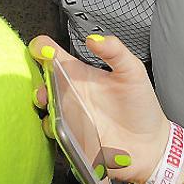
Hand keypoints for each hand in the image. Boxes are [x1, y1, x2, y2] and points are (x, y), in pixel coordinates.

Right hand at [30, 34, 172, 183]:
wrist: (148, 145)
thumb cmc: (141, 107)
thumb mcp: (133, 71)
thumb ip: (115, 50)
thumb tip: (94, 38)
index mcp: (80, 73)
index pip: (52, 53)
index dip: (41, 47)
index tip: (42, 50)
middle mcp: (69, 92)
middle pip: (39, 78)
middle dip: (35, 78)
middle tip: (46, 82)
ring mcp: (67, 113)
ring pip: (41, 104)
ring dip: (41, 101)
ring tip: (52, 102)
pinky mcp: (68, 134)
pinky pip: (49, 129)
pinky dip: (51, 125)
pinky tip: (65, 124)